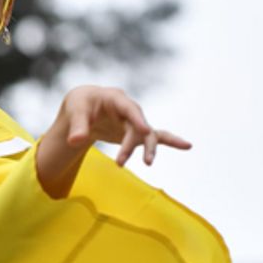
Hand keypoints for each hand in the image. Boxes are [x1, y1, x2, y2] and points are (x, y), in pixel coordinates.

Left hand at [60, 85, 191, 167]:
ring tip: (148, 163)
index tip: (143, 130)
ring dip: (149, 149)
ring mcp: (135, 121)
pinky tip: (187, 146)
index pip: (128, 108)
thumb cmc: (80, 105)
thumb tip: (75, 141)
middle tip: (120, 162)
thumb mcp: (75, 111)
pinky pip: (157, 136)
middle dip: (131, 144)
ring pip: (147, 135)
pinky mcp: (136, 132)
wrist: (85, 107)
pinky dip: (172, 141)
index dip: (136, 119)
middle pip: (136, 127)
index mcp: (115, 98)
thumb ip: (76, 127)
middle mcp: (129, 109)